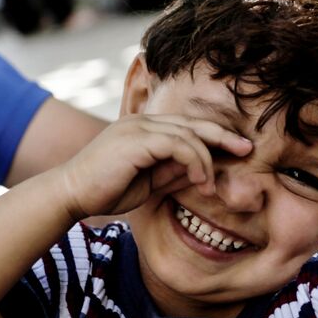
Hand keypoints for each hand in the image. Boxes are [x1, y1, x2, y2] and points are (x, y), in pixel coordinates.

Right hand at [57, 114, 251, 220]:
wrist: (70, 195)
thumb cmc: (105, 191)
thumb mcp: (149, 183)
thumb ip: (174, 173)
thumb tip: (203, 172)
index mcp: (144, 129)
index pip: (187, 126)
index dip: (214, 135)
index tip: (237, 149)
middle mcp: (142, 122)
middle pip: (192, 122)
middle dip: (223, 136)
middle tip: (246, 149)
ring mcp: (138, 128)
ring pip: (188, 133)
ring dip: (207, 159)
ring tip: (212, 186)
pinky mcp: (136, 140)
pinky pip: (178, 144)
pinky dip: (195, 161)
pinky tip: (201, 181)